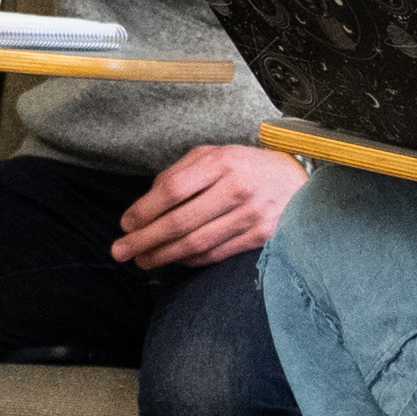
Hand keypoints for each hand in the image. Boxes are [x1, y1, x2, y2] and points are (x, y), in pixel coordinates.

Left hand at [112, 141, 303, 269]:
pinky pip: (215, 254)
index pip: (172, 189)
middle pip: (180, 221)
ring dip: (162, 256)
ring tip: (141, 260)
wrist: (296, 181)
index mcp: (221, 161)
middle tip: (120, 251)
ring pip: (196, 243)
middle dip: (144, 240)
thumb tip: (144, 206)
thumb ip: (179, 174)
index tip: (125, 224)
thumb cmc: (243, 166)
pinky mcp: (261, 237)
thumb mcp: (212, 155)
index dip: (143, 210)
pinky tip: (172, 260)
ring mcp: (251, 215)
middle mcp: (237, 188)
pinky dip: (189, 260)